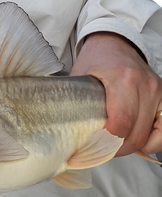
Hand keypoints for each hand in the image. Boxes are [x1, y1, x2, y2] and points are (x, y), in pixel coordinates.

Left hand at [71, 32, 161, 156]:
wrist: (114, 44)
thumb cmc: (95, 61)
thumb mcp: (80, 78)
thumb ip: (76, 104)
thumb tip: (69, 132)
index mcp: (123, 79)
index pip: (121, 124)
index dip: (107, 142)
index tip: (93, 144)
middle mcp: (145, 86)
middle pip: (136, 135)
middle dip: (116, 148)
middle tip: (99, 147)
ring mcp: (158, 91)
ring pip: (151, 137)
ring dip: (132, 146)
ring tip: (115, 143)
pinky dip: (152, 141)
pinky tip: (135, 137)